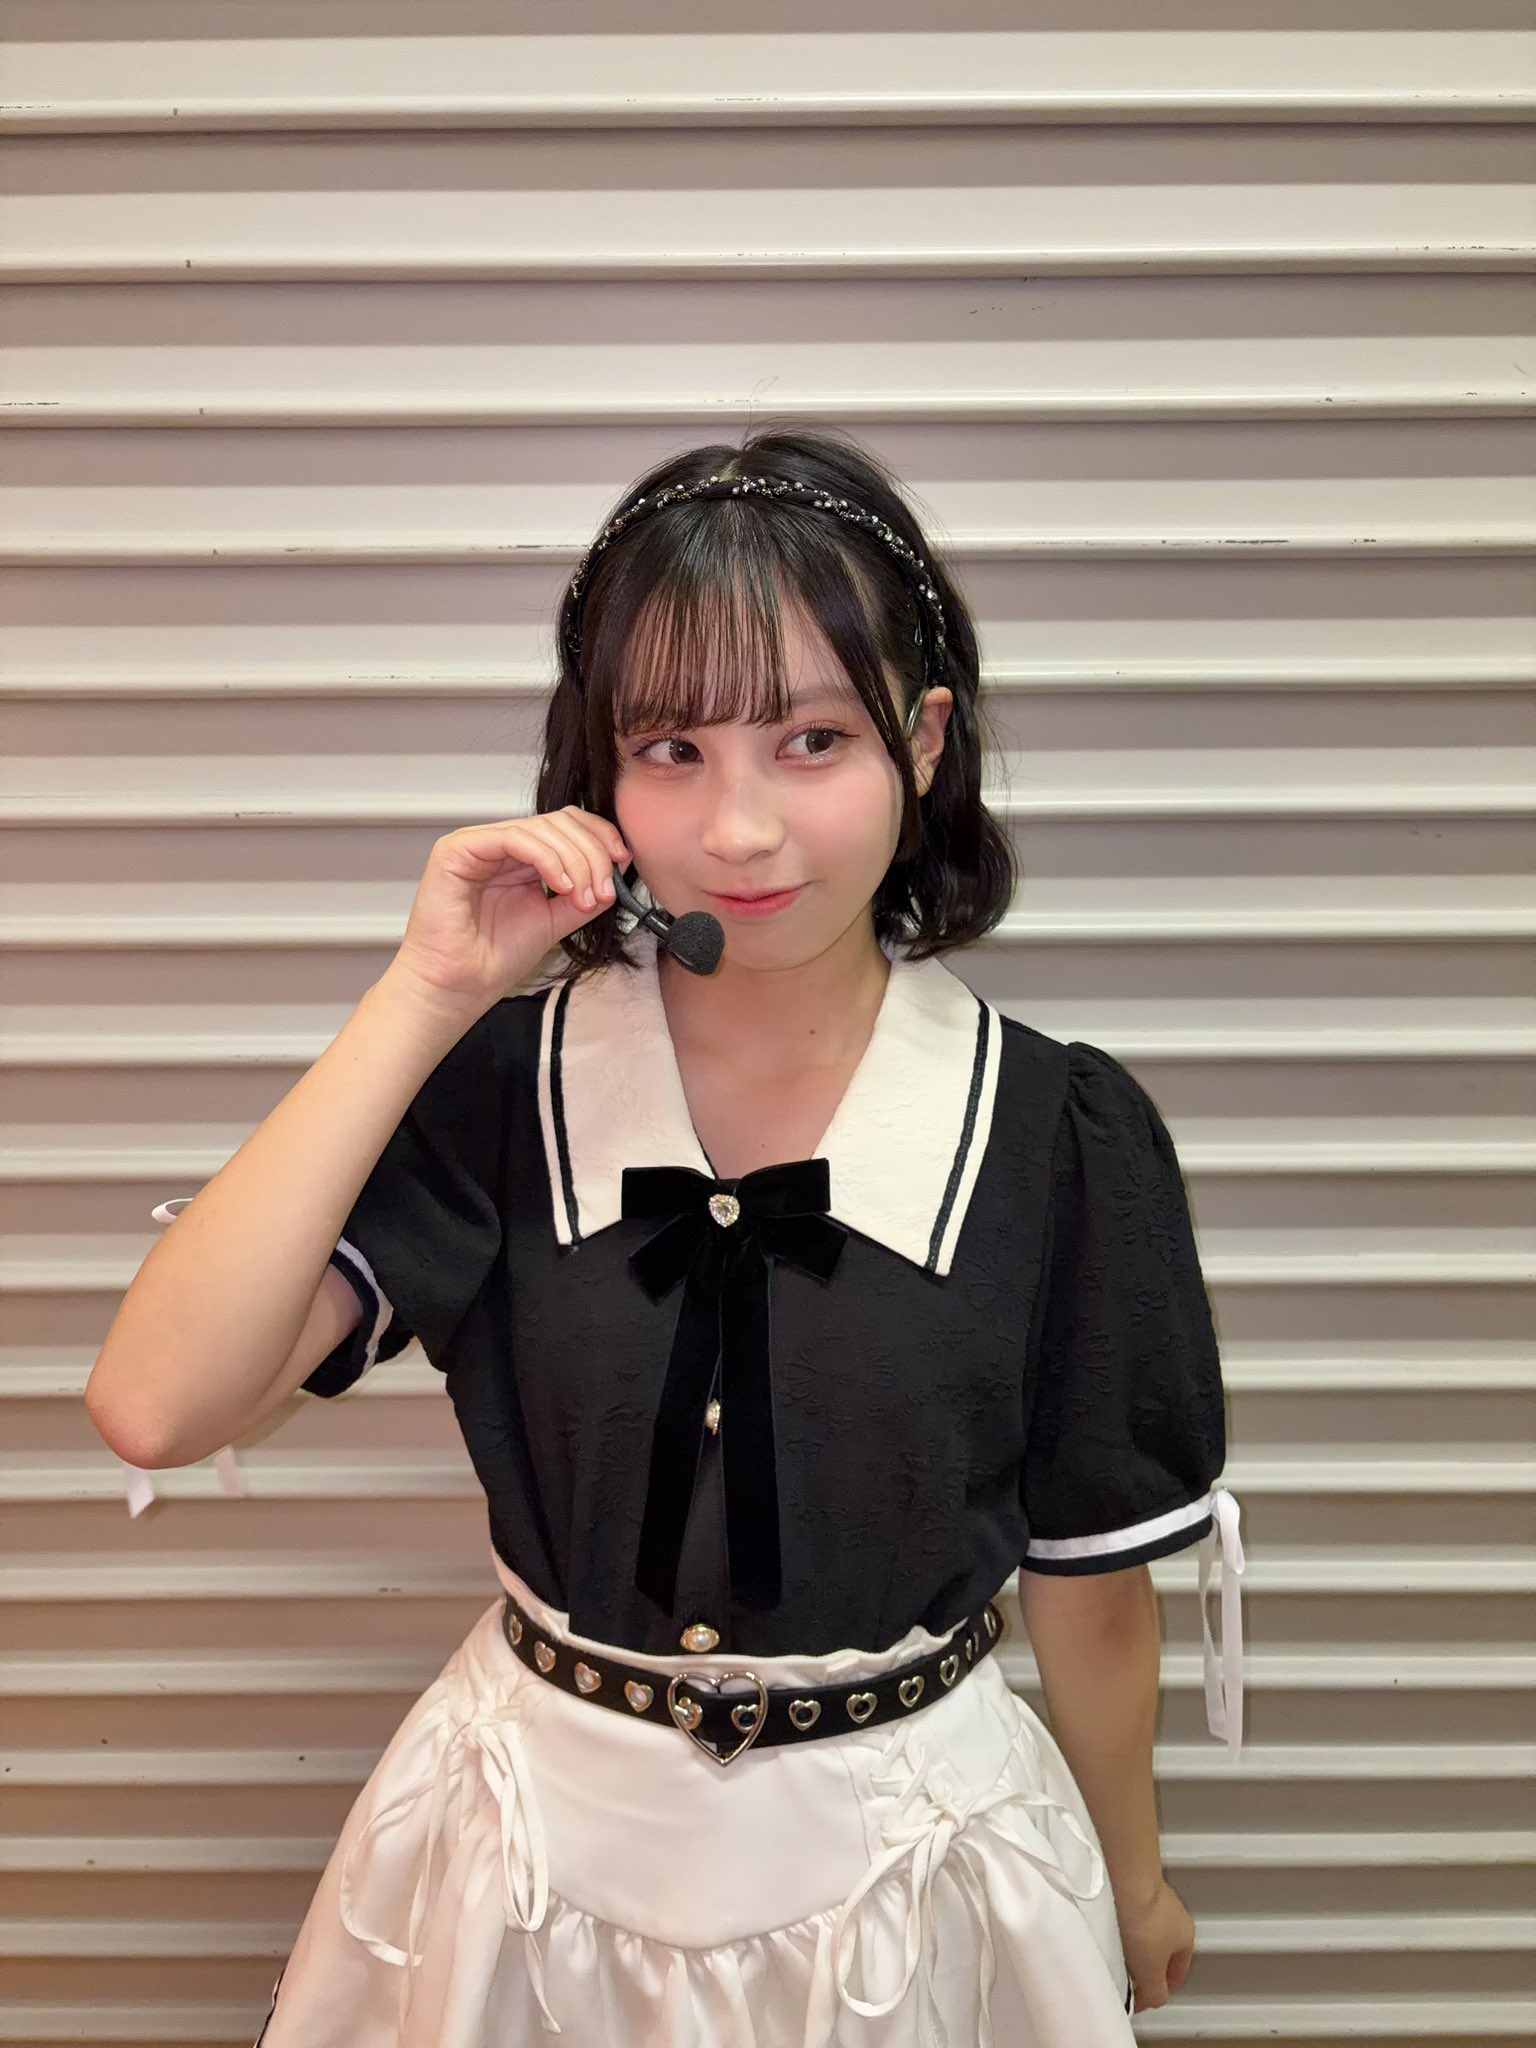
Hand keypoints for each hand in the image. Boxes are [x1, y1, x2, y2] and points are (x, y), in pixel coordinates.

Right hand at [380, 807, 630, 1015]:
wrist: (459, 987)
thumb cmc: (493, 959)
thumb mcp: (554, 921)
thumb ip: (581, 896)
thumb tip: (613, 879)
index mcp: (520, 857)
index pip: (566, 825)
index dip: (599, 836)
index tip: (622, 862)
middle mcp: (499, 845)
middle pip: (559, 822)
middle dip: (592, 853)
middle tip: (604, 891)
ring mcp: (478, 844)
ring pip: (541, 827)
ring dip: (575, 860)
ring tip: (585, 896)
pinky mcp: (457, 849)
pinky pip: (513, 838)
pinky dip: (547, 858)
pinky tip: (562, 885)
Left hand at [1115, 1876, 1195, 2011]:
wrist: (1125, 1877)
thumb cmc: (1144, 1921)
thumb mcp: (1151, 1972)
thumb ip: (1154, 1992)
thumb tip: (1150, 2000)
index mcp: (1187, 1938)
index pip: (1176, 1975)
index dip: (1159, 1990)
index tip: (1141, 1999)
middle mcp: (1174, 1916)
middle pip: (1159, 1953)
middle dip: (1142, 1967)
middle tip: (1124, 1977)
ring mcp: (1152, 1898)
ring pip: (1142, 1933)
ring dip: (1128, 1944)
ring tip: (1111, 1952)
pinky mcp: (1130, 1886)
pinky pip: (1126, 1914)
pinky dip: (1118, 1925)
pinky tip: (1106, 1929)